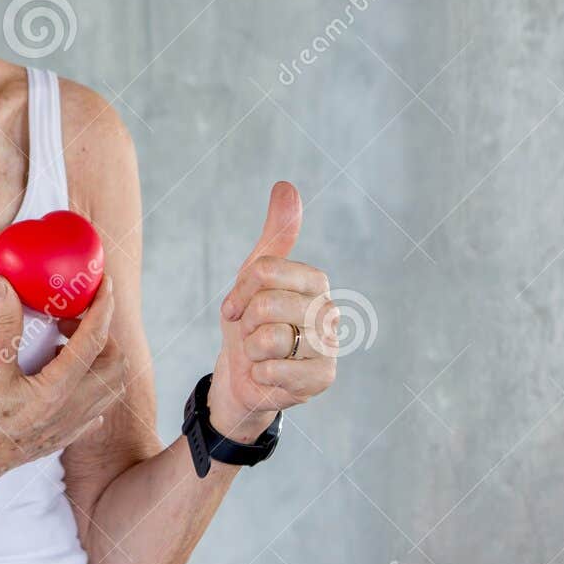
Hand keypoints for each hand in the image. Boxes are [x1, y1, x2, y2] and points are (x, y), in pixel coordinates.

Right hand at [0, 275, 124, 488]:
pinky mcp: (66, 437)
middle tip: (70, 321)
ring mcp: (73, 427)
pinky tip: (65, 378)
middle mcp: (73, 410)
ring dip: (99, 360)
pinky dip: (92, 385)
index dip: (103, 308)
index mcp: (57, 390)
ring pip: (110, 387)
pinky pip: (97, 408)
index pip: (94, 340)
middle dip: (102, 334)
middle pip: (114, 363)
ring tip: (65, 347)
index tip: (105, 285)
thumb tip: (3, 283)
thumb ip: (1, 322)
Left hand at [210, 181, 338, 440]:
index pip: (265, 270)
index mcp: (314, 281)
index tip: (234, 308)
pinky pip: (278, 370)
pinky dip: (261, 374)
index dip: (240, 292)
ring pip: (273, 338)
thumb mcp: (254, 276)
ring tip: (262, 354)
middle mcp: (328, 309)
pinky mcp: (323, 378)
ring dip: (252, 350)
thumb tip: (286, 185)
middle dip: (246, 323)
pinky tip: (268, 375)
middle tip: (251, 334)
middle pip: (267, 304)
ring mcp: (329, 345)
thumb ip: (275, 234)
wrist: (245, 374)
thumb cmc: (251, 322)